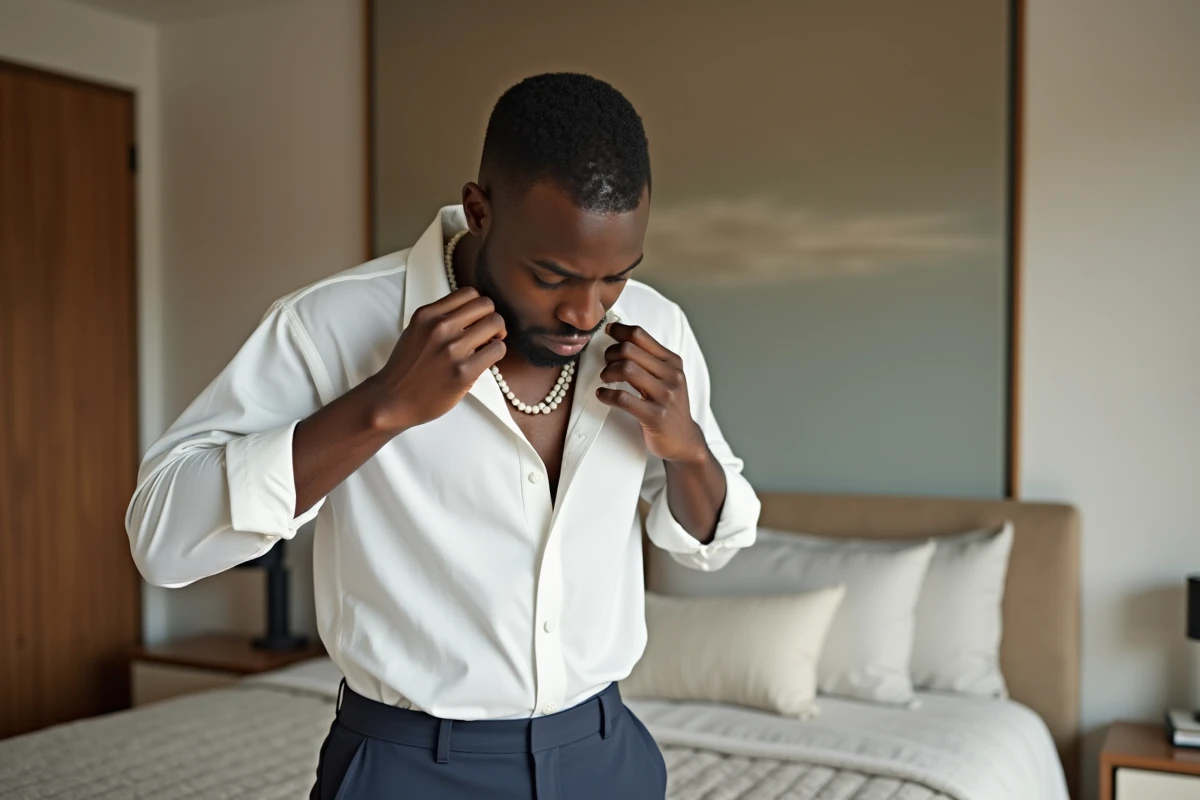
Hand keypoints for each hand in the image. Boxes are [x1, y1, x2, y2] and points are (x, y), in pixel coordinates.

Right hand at [367, 287, 505, 431]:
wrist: (392, 400)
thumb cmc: (406, 368)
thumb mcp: (416, 331)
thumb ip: (440, 319)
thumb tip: (472, 316)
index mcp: (427, 314)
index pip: (469, 293)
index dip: (478, 307)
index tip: (477, 320)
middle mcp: (440, 327)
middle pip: (486, 305)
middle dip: (491, 318)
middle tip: (489, 334)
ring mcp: (453, 349)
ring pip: (496, 323)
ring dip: (498, 335)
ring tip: (488, 347)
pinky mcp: (464, 371)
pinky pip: (497, 350)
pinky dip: (497, 353)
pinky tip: (486, 361)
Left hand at [597, 322, 708, 462]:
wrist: (684, 440)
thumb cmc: (668, 407)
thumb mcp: (667, 378)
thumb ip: (649, 360)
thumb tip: (621, 339)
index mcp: (673, 362)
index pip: (640, 335)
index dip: (619, 331)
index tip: (607, 332)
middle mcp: (671, 375)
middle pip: (630, 350)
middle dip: (610, 354)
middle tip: (606, 364)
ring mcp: (665, 396)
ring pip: (626, 370)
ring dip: (607, 372)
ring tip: (605, 379)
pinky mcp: (655, 416)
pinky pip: (623, 399)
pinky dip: (606, 394)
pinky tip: (602, 395)